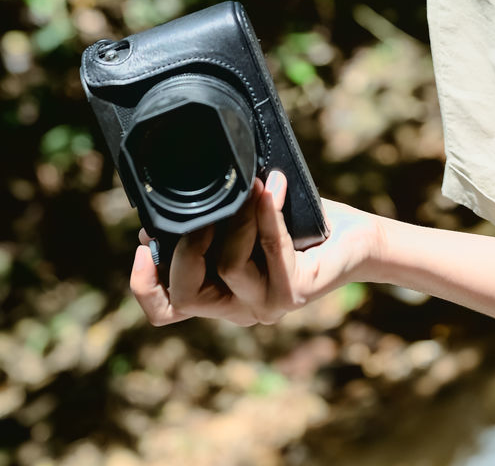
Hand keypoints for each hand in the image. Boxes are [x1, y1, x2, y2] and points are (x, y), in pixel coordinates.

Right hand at [129, 171, 380, 326]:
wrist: (353, 239)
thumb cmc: (297, 225)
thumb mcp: (243, 221)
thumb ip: (213, 219)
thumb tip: (175, 197)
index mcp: (218, 294)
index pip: (167, 311)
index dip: (146, 285)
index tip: (141, 244)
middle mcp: (238, 308)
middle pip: (188, 294)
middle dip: (184, 248)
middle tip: (199, 210)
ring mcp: (267, 304)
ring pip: (231, 267)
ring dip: (235, 219)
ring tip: (248, 183)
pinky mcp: (295, 291)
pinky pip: (272, 248)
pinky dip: (267, 211)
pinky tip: (270, 184)